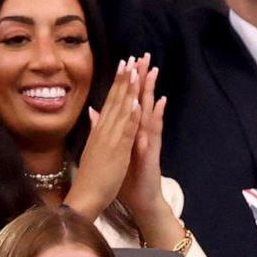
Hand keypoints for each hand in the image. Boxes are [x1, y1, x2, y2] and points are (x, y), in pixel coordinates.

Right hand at [65, 57, 141, 220]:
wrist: (85, 197)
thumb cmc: (92, 176)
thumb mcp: (94, 148)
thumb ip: (95, 128)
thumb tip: (94, 112)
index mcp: (101, 130)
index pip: (111, 100)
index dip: (119, 81)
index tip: (125, 63)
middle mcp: (104, 130)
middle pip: (116, 99)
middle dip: (125, 78)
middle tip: (133, 57)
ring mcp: (110, 140)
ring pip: (121, 110)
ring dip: (128, 90)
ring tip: (135, 70)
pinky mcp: (116, 152)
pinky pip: (124, 132)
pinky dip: (130, 117)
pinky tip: (135, 103)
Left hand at [93, 54, 181, 247]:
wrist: (139, 199)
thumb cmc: (124, 177)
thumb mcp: (111, 150)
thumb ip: (106, 129)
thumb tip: (96, 111)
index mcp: (126, 131)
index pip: (127, 101)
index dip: (127, 81)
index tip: (126, 60)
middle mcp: (139, 132)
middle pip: (140, 100)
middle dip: (141, 79)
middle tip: (145, 56)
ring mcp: (147, 141)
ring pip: (148, 111)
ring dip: (151, 91)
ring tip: (154, 71)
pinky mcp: (152, 152)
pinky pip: (154, 132)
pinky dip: (156, 116)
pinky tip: (159, 103)